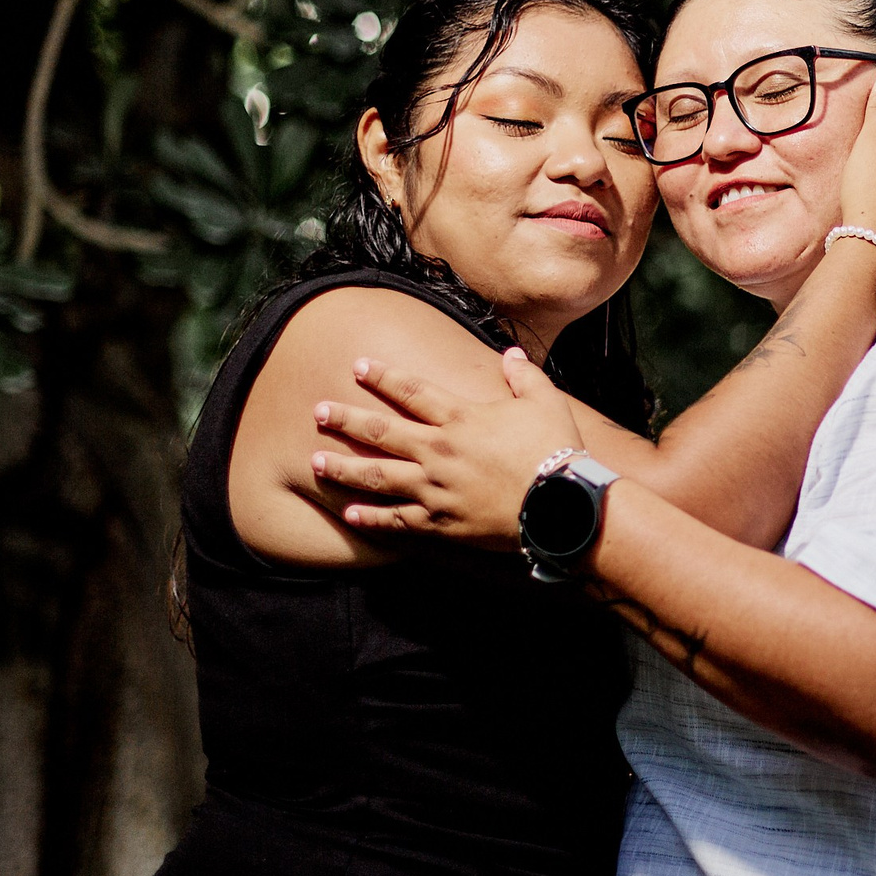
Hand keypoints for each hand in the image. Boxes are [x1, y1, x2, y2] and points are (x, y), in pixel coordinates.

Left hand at [312, 348, 578, 549]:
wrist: (560, 505)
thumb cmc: (555, 450)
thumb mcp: (545, 402)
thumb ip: (524, 376)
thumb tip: (511, 354)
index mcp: (460, 418)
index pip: (411, 390)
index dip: (382, 376)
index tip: (357, 365)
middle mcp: (439, 450)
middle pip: (380, 432)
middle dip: (345, 419)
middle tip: (318, 412)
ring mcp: (435, 489)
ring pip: (377, 476)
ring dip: (344, 468)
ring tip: (315, 463)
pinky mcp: (440, 521)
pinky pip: (397, 519)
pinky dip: (371, 517)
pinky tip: (349, 513)